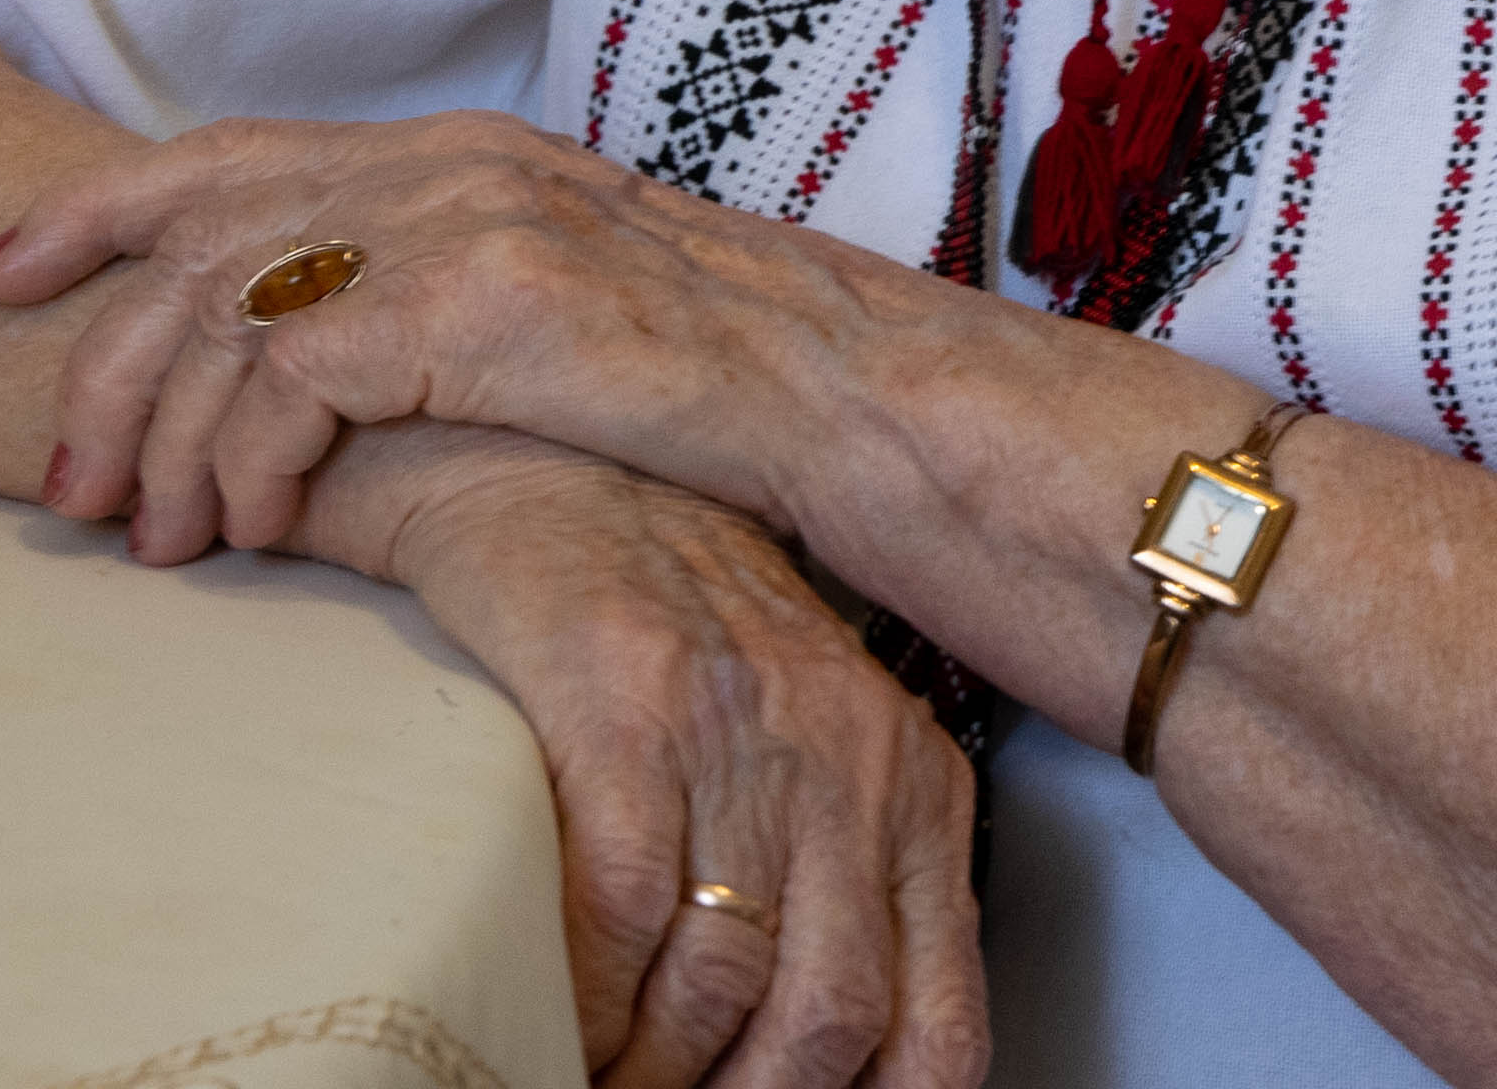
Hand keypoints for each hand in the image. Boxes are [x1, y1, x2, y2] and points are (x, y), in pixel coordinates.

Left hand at [0, 109, 861, 562]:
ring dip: (160, 441)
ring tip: (150, 543)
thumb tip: (285, 378)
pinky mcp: (473, 300)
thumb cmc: (691, 379)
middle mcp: (437, 162)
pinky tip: (250, 532)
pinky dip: (245, 464)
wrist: (826, 390)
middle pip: (192, 231)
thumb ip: (416, 303)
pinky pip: (290, 381)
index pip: (224, 154)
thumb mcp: (534, 309)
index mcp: (444, 151)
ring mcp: (455, 219)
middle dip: (97, 358)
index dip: (94, 207)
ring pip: (222, 310)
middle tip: (63, 482)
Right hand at [305, 432, 987, 1088]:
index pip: (938, 1024)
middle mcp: (847, 758)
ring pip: (723, 981)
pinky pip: (619, 909)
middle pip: (829, 1018)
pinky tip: (557, 1011)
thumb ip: (839, 882)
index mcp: (912, 783)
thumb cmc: (677, 622)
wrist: (562, 468)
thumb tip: (812, 1056)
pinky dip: (586, 994)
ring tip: (599, 1073)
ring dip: (649, 1066)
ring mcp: (740, 726)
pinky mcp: (628, 701)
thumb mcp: (807, 749)